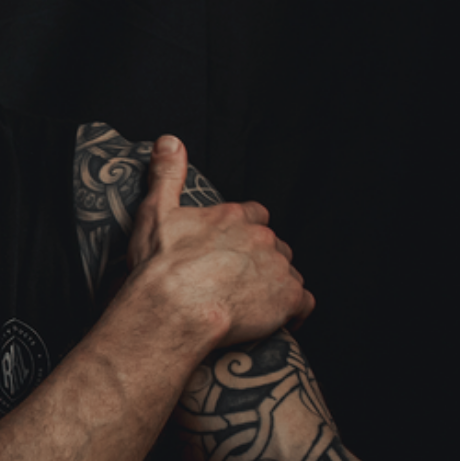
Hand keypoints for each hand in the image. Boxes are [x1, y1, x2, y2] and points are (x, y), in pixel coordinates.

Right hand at [121, 136, 313, 346]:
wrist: (174, 308)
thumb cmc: (160, 265)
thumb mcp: (156, 210)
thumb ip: (167, 174)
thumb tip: (170, 140)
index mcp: (234, 216)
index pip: (255, 216)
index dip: (245, 231)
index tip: (230, 247)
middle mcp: (262, 238)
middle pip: (274, 246)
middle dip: (260, 260)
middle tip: (235, 280)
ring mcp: (278, 268)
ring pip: (288, 273)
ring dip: (275, 284)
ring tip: (251, 302)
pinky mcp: (289, 299)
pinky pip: (304, 304)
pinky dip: (294, 312)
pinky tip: (277, 320)